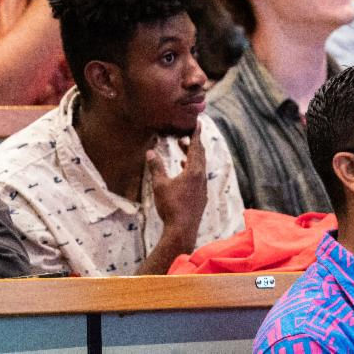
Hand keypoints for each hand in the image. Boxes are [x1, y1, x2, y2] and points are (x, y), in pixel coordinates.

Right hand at [149, 123, 207, 242]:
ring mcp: (202, 188)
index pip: (196, 148)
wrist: (182, 230)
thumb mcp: (160, 185)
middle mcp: (201, 177)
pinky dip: (192, 168)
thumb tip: (150, 151)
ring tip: (183, 149)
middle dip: (194, 144)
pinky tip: (184, 171)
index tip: (197, 124)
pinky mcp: (201, 197)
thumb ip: (156, 167)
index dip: (196, 135)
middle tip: (187, 134)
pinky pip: (199, 176)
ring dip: (192, 156)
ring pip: (200, 167)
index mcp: (194, 171)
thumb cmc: (171, 206)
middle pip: (200, 156)